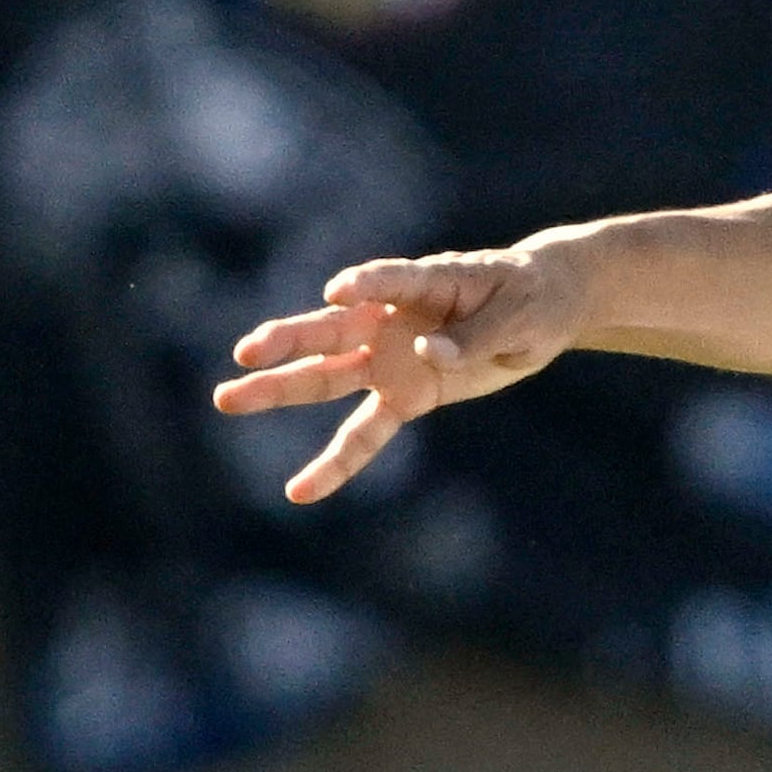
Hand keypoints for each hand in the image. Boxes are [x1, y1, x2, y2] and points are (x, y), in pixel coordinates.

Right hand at [216, 246, 588, 502]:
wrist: (544, 309)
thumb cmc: (530, 300)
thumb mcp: (520, 316)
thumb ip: (476, 335)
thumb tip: (430, 356)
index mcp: (425, 282)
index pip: (389, 280)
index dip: (366, 285)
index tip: (339, 292)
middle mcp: (392, 320)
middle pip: (332, 330)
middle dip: (289, 341)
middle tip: (247, 352)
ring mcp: (391, 358)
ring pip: (326, 377)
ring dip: (279, 389)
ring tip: (226, 399)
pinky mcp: (405, 395)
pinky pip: (366, 433)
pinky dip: (337, 462)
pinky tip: (301, 491)